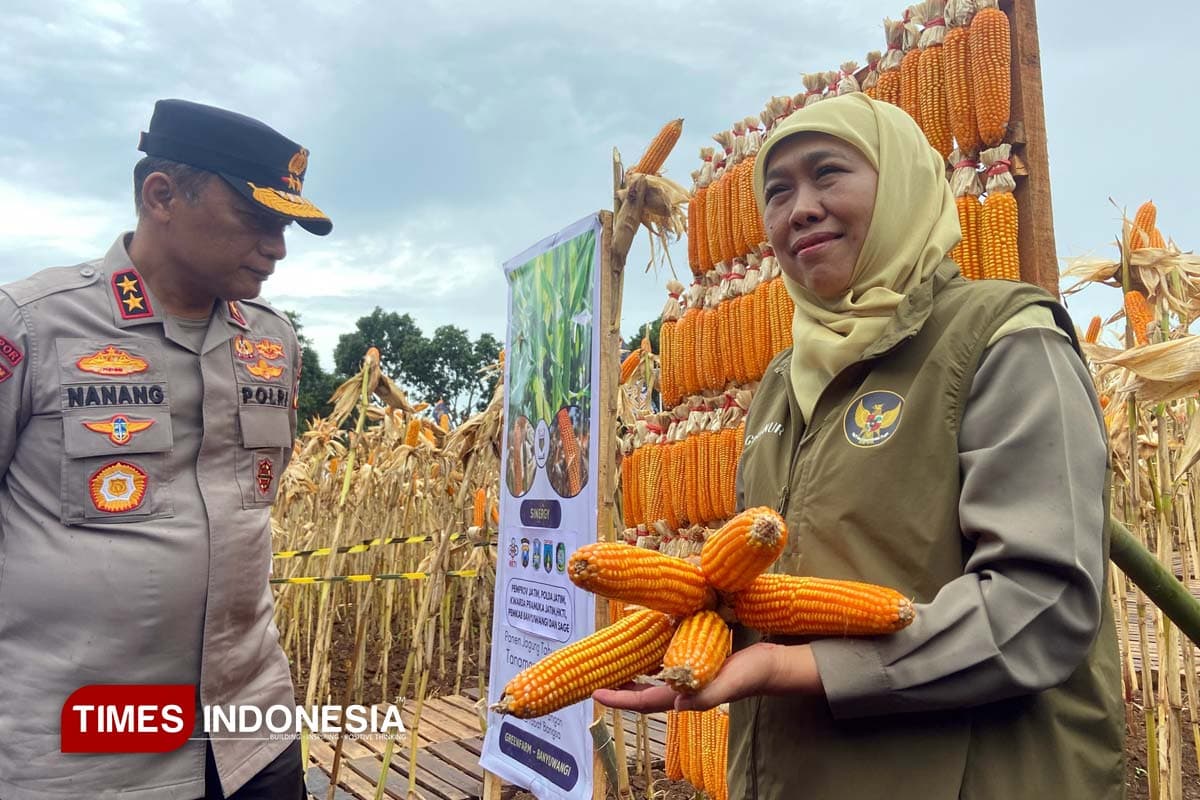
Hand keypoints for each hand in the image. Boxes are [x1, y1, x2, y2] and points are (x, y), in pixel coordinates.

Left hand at [593, 642, 823, 712]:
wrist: (771, 664)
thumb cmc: (750, 674)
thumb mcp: (728, 684)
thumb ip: (705, 696)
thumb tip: (677, 705)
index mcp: (684, 696)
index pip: (644, 702)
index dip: (619, 699)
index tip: (595, 693)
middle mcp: (681, 688)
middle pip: (642, 691)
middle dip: (620, 686)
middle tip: (596, 676)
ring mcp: (687, 675)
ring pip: (651, 676)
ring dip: (632, 669)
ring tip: (613, 660)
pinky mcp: (694, 661)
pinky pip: (665, 660)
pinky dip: (651, 653)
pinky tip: (644, 642)